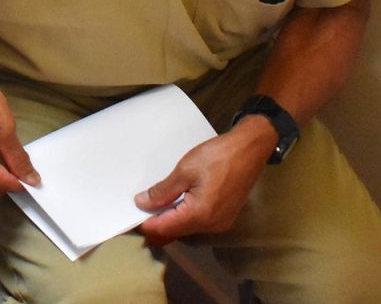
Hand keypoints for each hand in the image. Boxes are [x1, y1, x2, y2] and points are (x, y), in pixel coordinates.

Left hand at [135, 120, 274, 238]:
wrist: (249, 150)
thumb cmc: (218, 157)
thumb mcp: (184, 171)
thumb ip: (162, 191)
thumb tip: (143, 203)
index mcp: (200, 215)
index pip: (165, 227)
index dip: (146, 223)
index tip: (131, 213)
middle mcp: (211, 225)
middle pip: (176, 230)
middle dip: (157, 220)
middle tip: (140, 204)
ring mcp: (221, 223)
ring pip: (187, 227)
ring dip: (171, 217)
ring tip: (156, 199)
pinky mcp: (225, 216)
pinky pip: (199, 221)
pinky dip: (185, 214)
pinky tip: (176, 199)